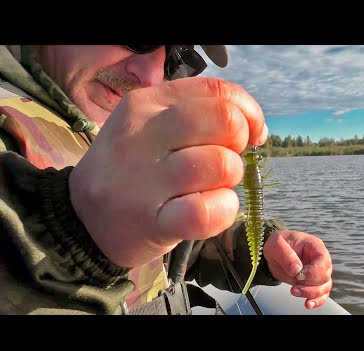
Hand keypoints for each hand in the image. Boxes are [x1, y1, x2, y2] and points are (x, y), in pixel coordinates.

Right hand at [69, 77, 267, 267]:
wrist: (83, 219)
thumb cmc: (130, 169)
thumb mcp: (150, 126)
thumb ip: (198, 114)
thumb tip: (255, 128)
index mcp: (146, 104)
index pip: (217, 91)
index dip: (247, 112)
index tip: (248, 135)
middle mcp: (142, 134)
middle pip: (224, 122)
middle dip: (238, 144)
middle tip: (223, 162)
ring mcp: (144, 179)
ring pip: (220, 164)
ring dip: (229, 181)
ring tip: (210, 188)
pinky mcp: (152, 222)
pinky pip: (207, 211)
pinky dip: (223, 211)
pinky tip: (211, 211)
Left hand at [263, 230, 332, 308]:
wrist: (274, 253)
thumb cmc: (277, 244)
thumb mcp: (276, 244)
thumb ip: (285, 255)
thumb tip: (296, 270)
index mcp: (314, 246)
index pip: (323, 261)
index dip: (314, 272)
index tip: (298, 276)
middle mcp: (320, 259)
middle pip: (325, 276)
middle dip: (309, 285)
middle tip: (293, 286)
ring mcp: (318, 272)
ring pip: (324, 287)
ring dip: (311, 293)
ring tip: (294, 292)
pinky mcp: (314, 283)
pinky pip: (322, 294)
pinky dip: (316, 301)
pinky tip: (307, 304)